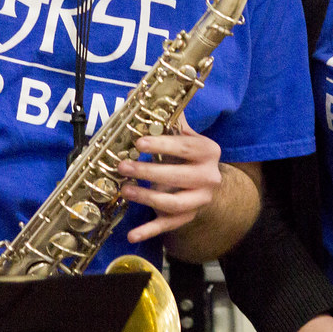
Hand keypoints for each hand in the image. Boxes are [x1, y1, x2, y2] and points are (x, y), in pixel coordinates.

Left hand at [117, 114, 222, 243]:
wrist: (208, 185)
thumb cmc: (188, 155)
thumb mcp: (185, 136)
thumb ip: (170, 120)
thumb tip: (143, 96)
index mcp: (208, 152)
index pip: (184, 147)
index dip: (161, 145)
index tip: (138, 144)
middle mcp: (209, 177)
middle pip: (177, 176)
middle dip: (147, 172)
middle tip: (123, 167)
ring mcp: (199, 200)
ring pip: (172, 202)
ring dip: (146, 197)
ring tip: (124, 190)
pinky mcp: (188, 218)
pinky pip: (168, 226)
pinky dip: (149, 231)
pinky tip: (132, 235)